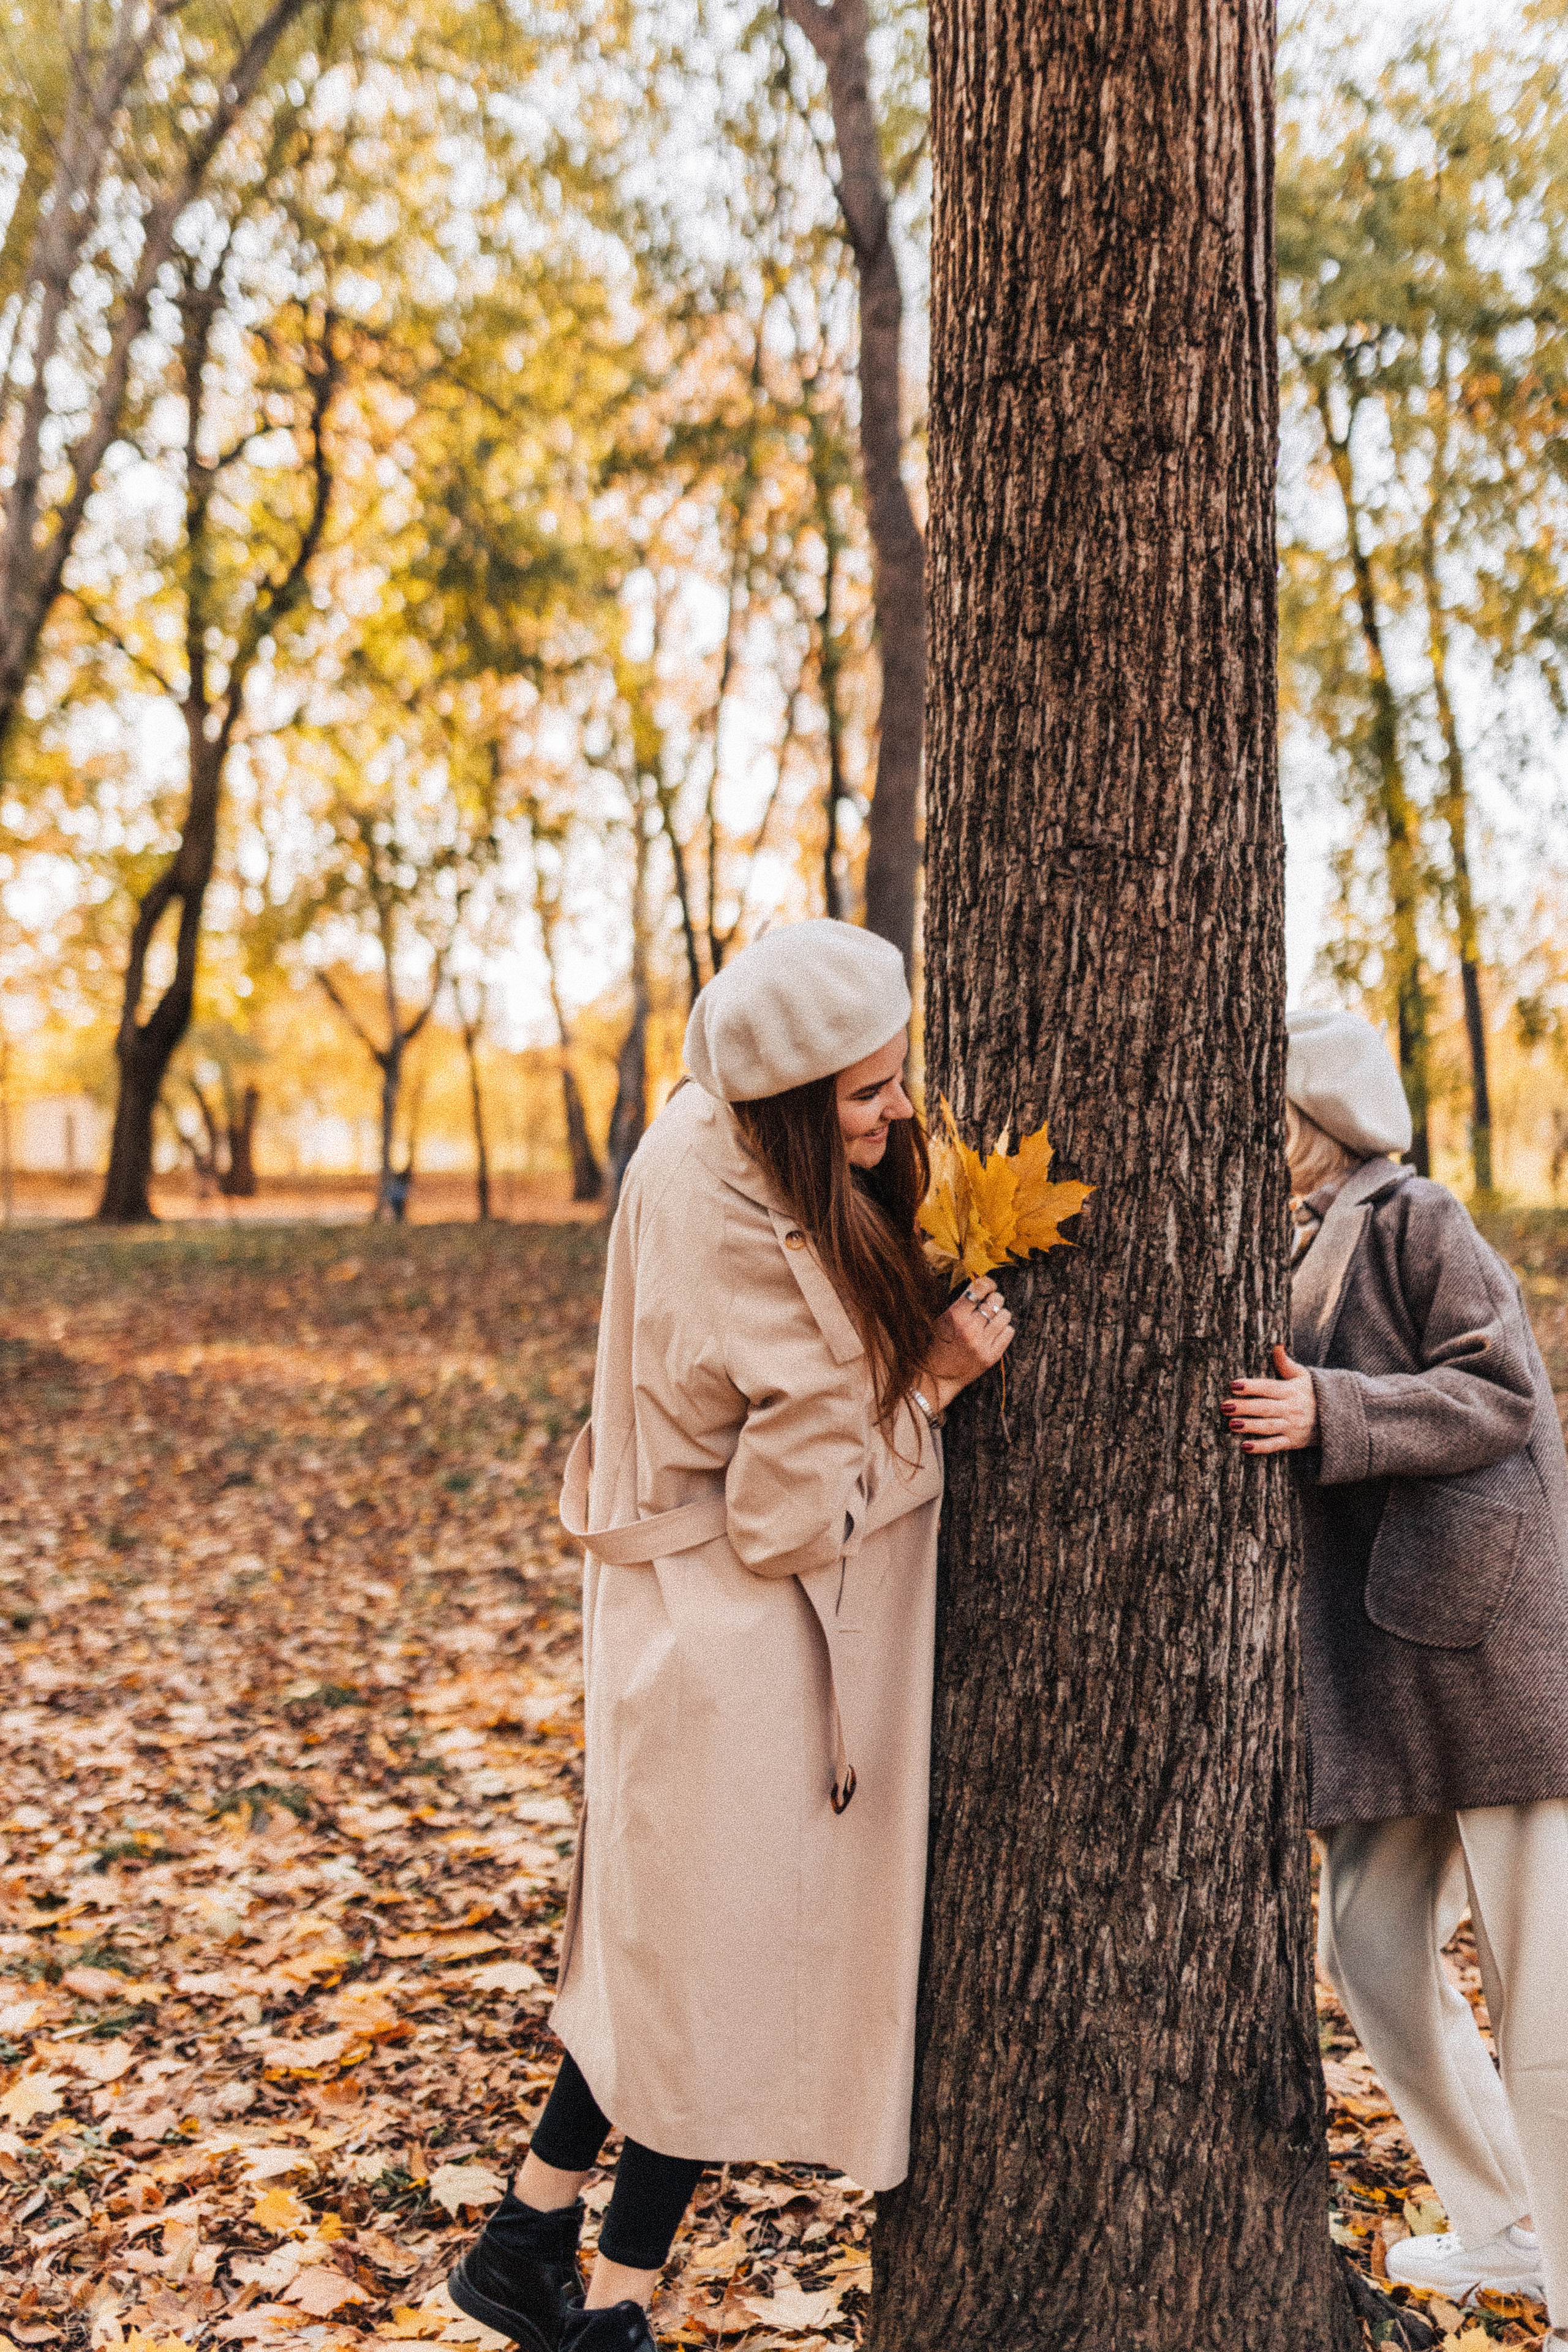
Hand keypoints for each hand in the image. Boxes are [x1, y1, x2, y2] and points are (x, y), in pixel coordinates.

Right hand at [923, 1275, 1014, 1411]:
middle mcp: (970, 1328)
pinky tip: (995, 1332)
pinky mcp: (991, 1356)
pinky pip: (1009, 1333)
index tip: (989, 1286)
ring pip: (1005, 1315)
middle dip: (994, 1299)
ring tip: (992, 1320)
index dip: (988, 1283)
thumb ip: (961, 1305)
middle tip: (989, 1305)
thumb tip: (981, 1286)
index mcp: (955, 1316)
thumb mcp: (941, 1320)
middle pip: (996, 1300)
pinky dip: (1004, 1329)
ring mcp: (982, 1343)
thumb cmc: (938, 1345)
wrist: (937, 1376)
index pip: (979, 1289)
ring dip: (1000, 1315)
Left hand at [1225, 1344, 1318, 1453]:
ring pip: (1269, 1427)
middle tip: (1225, 1406)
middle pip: (1265, 1407)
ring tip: (1231, 1424)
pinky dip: (1261, 1447)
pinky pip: (1275, 1445)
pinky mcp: (1293, 1442)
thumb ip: (1286, 1363)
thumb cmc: (1312, 1393)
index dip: (1251, 1386)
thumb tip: (1277, 1345)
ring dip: (1250, 1426)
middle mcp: (1291, 1409)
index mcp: (1291, 1391)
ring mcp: (1292, 1426)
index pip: (1269, 1387)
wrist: (1336, 1416)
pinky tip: (1244, 1447)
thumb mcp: (1303, 1375)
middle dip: (1245, 1407)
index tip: (1233, 1385)